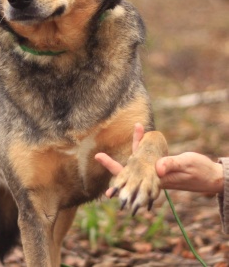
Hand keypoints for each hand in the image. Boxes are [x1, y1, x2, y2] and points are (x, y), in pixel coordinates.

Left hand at [95, 123, 223, 195]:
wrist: (211, 177)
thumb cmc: (200, 173)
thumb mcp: (186, 167)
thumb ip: (172, 165)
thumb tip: (157, 168)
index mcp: (156, 178)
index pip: (131, 179)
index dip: (117, 177)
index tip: (105, 181)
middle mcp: (153, 175)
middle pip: (128, 171)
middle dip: (113, 164)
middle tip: (98, 156)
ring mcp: (156, 170)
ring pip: (138, 159)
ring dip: (135, 143)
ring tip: (135, 127)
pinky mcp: (162, 164)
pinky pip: (149, 153)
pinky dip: (145, 142)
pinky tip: (143, 131)